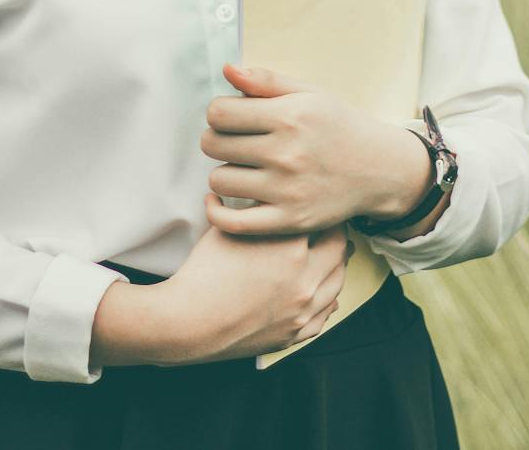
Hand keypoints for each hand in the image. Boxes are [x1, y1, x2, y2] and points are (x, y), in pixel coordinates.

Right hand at [148, 195, 353, 365]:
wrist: (189, 321)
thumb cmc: (205, 274)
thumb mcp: (230, 229)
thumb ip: (253, 210)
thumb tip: (260, 193)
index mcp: (292, 248)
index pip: (326, 221)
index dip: (325, 211)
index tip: (322, 207)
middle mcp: (305, 279)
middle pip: (340, 251)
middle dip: (338, 237)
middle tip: (333, 228)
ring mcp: (302, 310)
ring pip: (337, 284)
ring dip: (336, 268)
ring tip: (331, 258)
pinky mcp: (293, 334)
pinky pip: (323, 316)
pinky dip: (326, 302)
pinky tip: (323, 295)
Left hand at [199, 61, 417, 235]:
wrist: (379, 169)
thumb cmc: (339, 126)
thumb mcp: (309, 94)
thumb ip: (267, 81)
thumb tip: (227, 70)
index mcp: (290, 116)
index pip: (219, 113)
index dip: (219, 113)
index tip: (231, 118)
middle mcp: (287, 153)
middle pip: (213, 145)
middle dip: (217, 139)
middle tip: (236, 142)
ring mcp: (287, 190)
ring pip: (219, 181)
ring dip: (224, 173)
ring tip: (243, 168)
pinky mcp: (289, 220)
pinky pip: (232, 222)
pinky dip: (216, 212)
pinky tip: (218, 200)